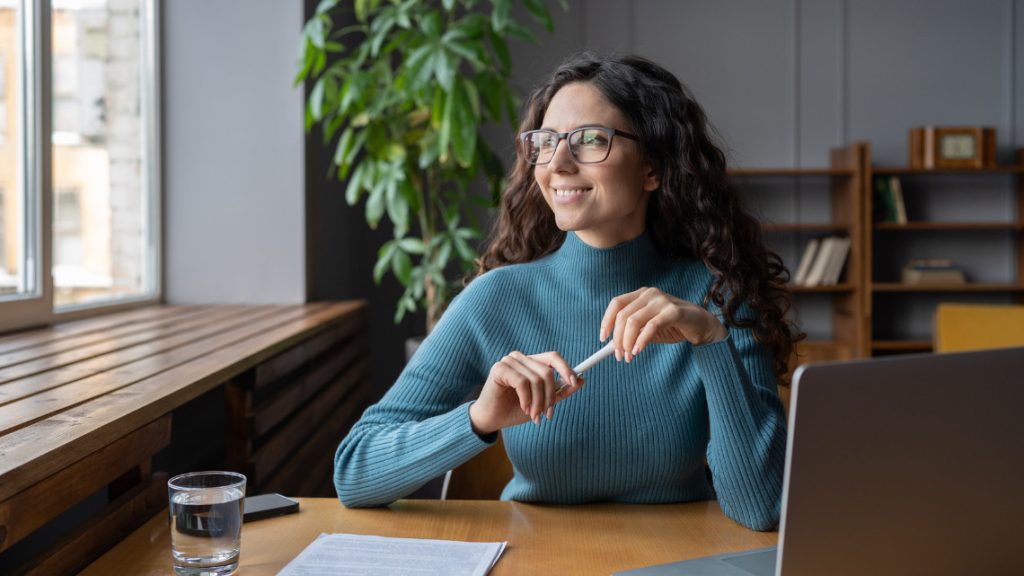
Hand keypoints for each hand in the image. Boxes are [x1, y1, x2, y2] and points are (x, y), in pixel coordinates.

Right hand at [469, 351, 582, 435]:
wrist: (491, 419)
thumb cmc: (514, 409)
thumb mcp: (542, 402)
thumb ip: (560, 391)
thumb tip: (582, 380)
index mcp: (531, 362)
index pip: (553, 357)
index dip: (566, 368)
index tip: (575, 382)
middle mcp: (520, 358)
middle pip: (547, 371)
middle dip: (550, 396)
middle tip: (547, 414)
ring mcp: (509, 361)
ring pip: (536, 379)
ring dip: (539, 402)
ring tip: (534, 415)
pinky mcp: (500, 369)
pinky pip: (522, 382)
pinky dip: (527, 398)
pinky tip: (524, 408)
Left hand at [600, 287, 727, 361]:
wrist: (703, 326)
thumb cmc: (674, 326)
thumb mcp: (649, 330)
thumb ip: (632, 333)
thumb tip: (612, 345)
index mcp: (641, 294)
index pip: (616, 304)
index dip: (607, 321)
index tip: (603, 338)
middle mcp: (650, 294)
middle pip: (623, 315)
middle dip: (618, 338)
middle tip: (619, 355)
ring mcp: (662, 300)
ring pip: (634, 321)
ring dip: (627, 342)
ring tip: (629, 357)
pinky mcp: (674, 311)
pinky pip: (651, 326)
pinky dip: (641, 340)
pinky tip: (638, 351)